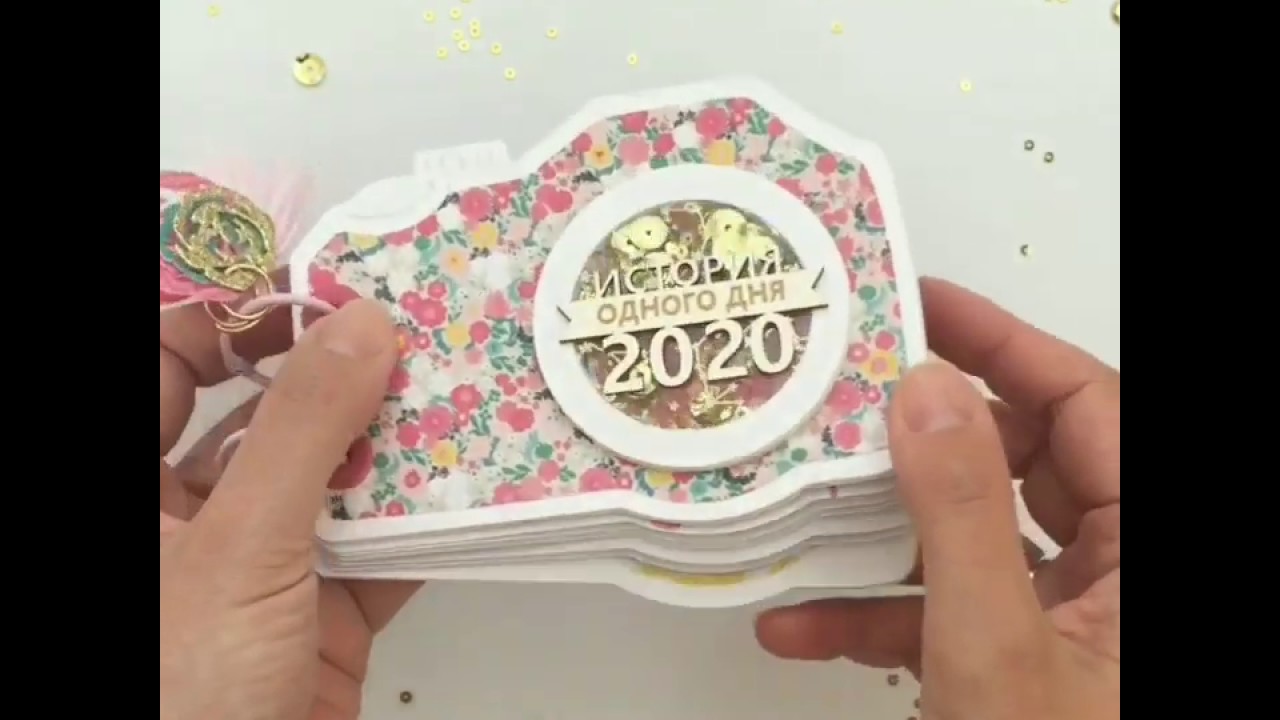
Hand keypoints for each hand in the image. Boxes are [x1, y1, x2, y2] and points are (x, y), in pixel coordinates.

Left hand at [160, 296, 419, 719]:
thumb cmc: (179, 695)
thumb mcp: (237, 548)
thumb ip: (301, 431)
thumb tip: (359, 325)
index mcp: (130, 484)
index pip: (164, 355)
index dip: (232, 308)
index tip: (318, 279)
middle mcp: (182, 514)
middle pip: (259, 409)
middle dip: (335, 371)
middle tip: (409, 327)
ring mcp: (254, 566)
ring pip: (327, 475)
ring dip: (394, 444)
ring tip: (457, 391)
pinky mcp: (317, 615)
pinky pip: (374, 546)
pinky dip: (424, 522)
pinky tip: (473, 487)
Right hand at [755, 278, 1119, 717]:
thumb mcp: (993, 648)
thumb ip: (958, 512)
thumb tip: (925, 390)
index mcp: (1153, 549)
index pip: (1087, 402)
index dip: (1004, 340)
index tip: (921, 303)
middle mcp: (1128, 572)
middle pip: (1026, 460)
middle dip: (925, 438)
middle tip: (848, 396)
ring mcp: (1081, 621)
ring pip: (980, 538)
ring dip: (887, 538)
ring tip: (807, 512)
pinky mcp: (1032, 663)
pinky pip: (958, 610)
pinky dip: (884, 616)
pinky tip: (802, 629)